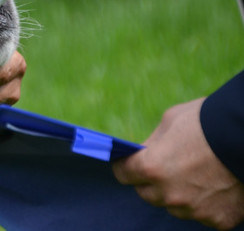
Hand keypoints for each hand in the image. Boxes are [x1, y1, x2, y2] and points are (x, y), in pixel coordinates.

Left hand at [113, 98, 243, 229]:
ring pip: (174, 206)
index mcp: (151, 168)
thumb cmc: (207, 122)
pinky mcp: (218, 220)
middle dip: (151, 181)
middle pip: (147, 193)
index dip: (125, 166)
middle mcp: (169, 194)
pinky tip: (216, 187)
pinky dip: (206, 204)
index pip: (124, 174)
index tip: (127, 164)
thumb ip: (152, 144)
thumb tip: (143, 154)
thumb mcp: (170, 122)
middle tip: (164, 168)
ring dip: (178, 194)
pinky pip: (203, 215)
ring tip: (194, 176)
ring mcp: (194, 210)